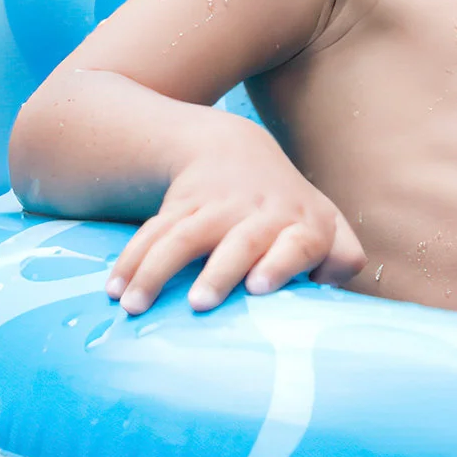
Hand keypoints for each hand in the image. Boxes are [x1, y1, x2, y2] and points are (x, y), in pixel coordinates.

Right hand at [104, 139, 365, 314]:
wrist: (233, 150)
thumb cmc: (288, 208)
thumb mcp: (325, 224)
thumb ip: (342, 257)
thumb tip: (334, 289)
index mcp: (301, 223)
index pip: (299, 242)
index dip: (280, 262)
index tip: (259, 287)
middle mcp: (258, 213)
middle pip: (237, 242)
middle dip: (219, 271)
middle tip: (200, 303)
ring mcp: (214, 207)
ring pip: (182, 237)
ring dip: (156, 270)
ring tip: (134, 305)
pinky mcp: (178, 207)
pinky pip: (151, 233)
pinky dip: (131, 261)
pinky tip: (114, 289)